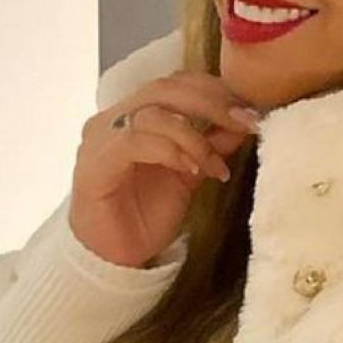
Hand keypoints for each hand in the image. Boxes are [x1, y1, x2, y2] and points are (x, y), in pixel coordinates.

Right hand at [68, 70, 261, 268]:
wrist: (114, 260)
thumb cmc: (146, 214)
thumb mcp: (191, 173)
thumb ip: (213, 144)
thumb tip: (246, 120)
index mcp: (135, 113)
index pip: (176, 82)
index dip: (215, 90)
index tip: (249, 111)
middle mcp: (114, 117)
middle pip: (164, 88)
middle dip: (210, 102)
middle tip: (243, 122)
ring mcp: (100, 138)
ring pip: (151, 112)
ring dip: (193, 135)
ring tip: (214, 162)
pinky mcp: (93, 164)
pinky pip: (134, 142)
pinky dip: (169, 151)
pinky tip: (190, 170)